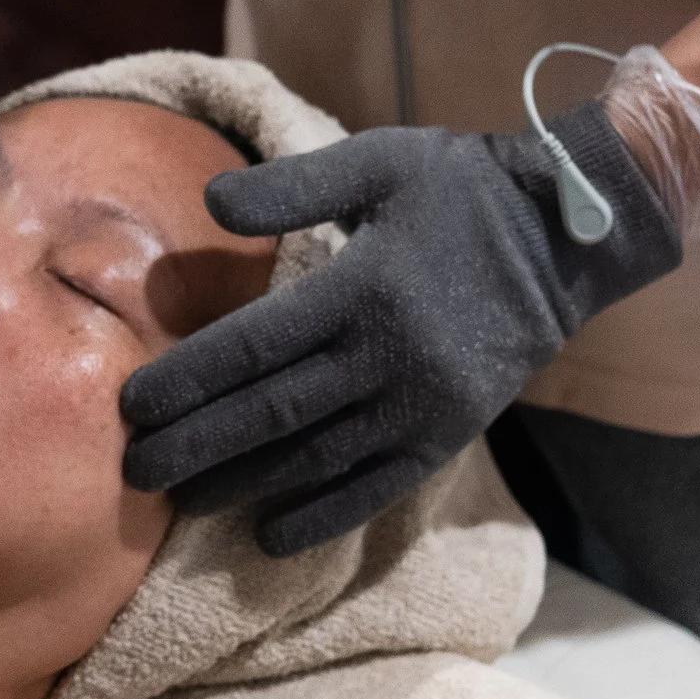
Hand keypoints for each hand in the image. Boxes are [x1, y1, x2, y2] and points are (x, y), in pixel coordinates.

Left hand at [119, 103, 680, 555]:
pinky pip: (377, 487)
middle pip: (272, 412)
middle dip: (197, 445)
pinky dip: (324, 516)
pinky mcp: (447, 434)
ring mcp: (420, 404)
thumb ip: (294, 186)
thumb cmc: (459, 190)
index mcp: (362, 288)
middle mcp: (388, 355)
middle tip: (133, 473)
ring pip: (316, 456)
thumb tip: (208, 201)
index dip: (189, 379)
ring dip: (244, 483)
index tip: (132, 406)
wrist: (567, 237)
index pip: (254, 345)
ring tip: (181, 503)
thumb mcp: (380, 162)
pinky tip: (270, 535)